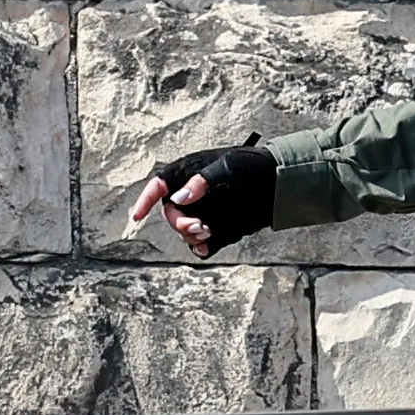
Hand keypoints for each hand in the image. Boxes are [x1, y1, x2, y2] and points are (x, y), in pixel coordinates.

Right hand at [129, 144, 276, 255]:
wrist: (277, 185)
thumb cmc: (251, 167)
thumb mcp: (227, 168)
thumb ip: (201, 182)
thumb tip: (178, 199)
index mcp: (188, 173)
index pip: (159, 185)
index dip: (145, 199)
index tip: (137, 216)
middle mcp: (191, 194)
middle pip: (171, 214)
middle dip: (180, 223)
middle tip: (201, 227)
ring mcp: (202, 212)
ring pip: (183, 230)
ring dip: (190, 234)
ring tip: (208, 231)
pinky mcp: (215, 228)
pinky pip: (199, 243)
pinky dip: (200, 247)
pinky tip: (205, 245)